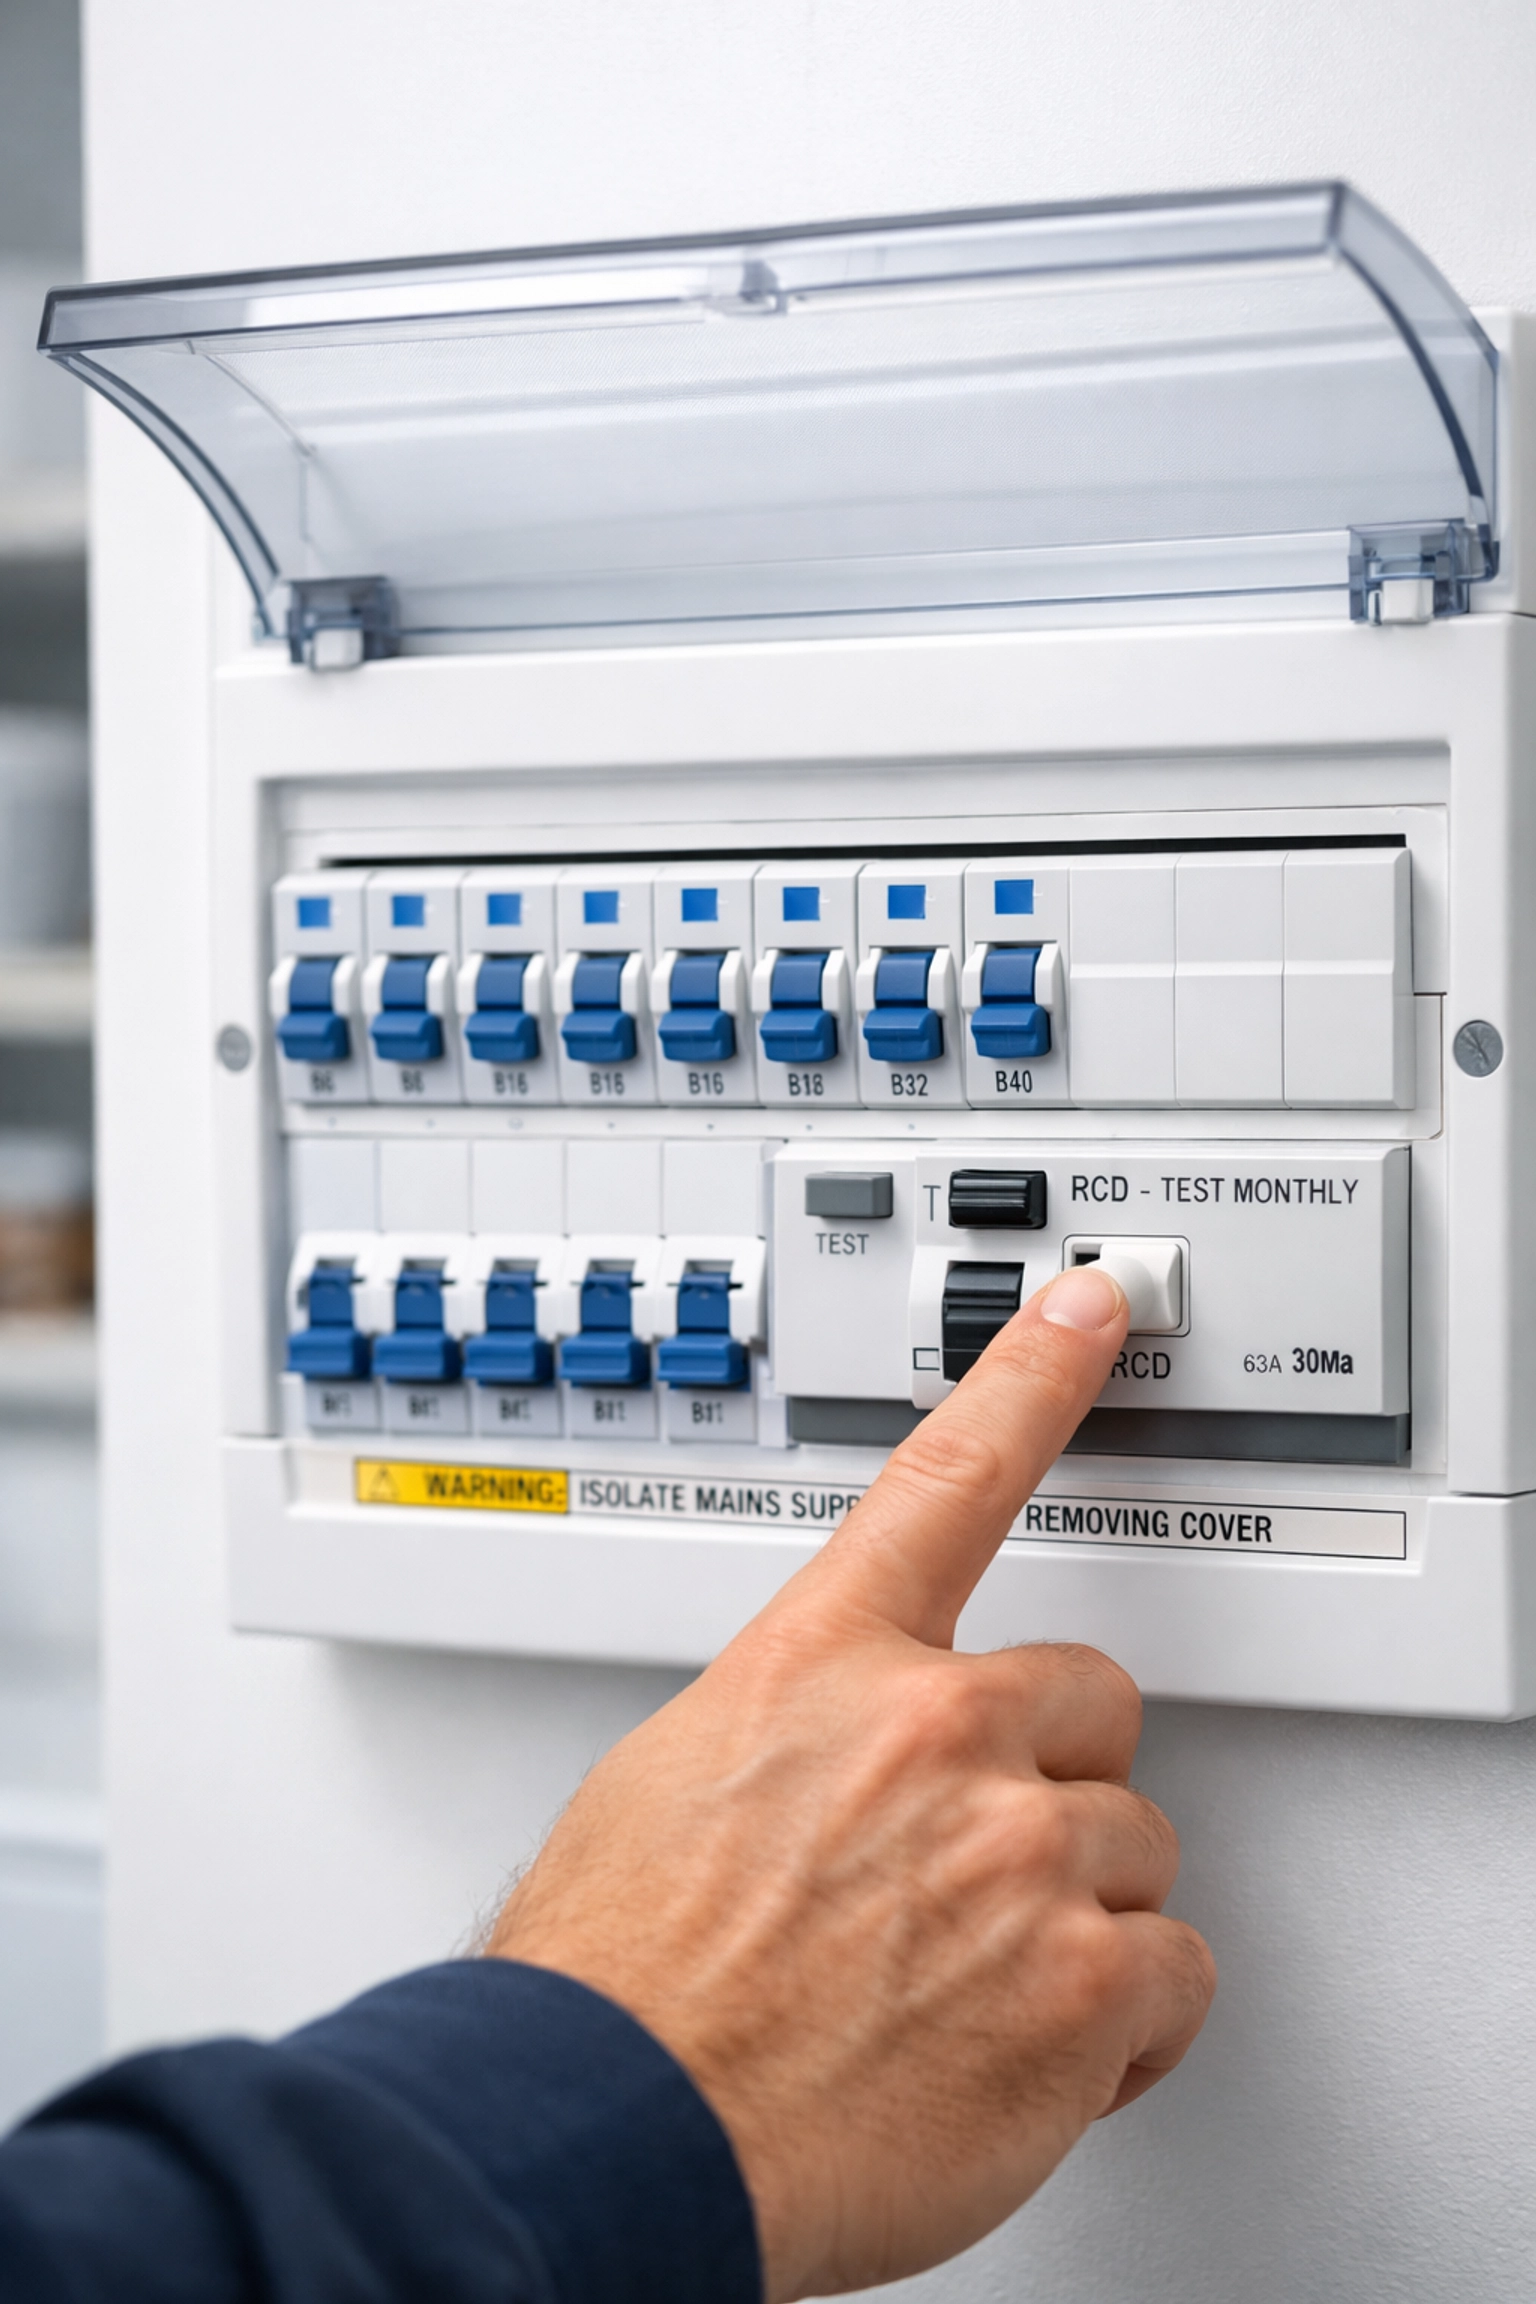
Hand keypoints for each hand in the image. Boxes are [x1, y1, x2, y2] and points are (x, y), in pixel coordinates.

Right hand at [489, 1264, 1215, 2299]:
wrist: (616, 2133)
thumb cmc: (619, 1981)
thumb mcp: (673, 1784)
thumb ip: (789, 1734)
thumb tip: (824, 1763)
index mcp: (823, 1663)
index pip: (949, 1477)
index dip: (1031, 1376)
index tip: (1085, 1308)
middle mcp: (933, 1732)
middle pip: (1090, 1704)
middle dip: (1048, 1775)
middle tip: (968, 1864)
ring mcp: (1016, 1851)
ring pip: (1137, 1844)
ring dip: (1078, 1910)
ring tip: (969, 1984)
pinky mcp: (1080, 1984)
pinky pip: (1177, 1974)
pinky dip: (1128, 2025)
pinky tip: (1033, 2051)